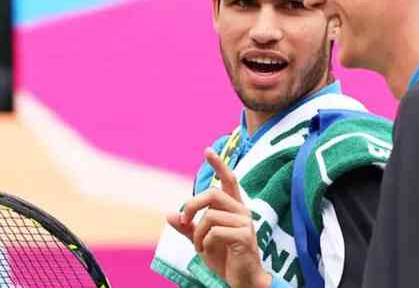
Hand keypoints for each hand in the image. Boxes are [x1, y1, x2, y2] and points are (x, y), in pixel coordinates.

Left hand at [167, 148, 271, 287]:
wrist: (242, 280)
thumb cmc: (225, 257)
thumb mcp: (201, 240)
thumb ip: (188, 228)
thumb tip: (168, 215)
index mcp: (233, 207)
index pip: (228, 180)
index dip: (218, 164)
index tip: (207, 150)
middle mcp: (241, 210)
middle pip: (213, 193)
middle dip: (192, 206)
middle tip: (183, 222)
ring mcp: (245, 222)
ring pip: (210, 215)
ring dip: (196, 232)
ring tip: (198, 246)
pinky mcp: (244, 236)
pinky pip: (214, 231)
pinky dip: (203, 242)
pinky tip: (206, 251)